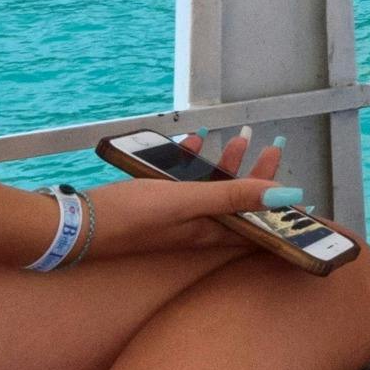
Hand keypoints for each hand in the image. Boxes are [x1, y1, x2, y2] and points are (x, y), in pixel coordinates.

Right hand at [77, 127, 289, 255]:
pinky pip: (180, 183)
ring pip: (209, 189)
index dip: (278, 206)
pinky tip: (192, 141)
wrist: (74, 227)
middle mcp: (194, 228)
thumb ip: (235, 197)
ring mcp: (173, 216)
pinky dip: (190, 162)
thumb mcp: (188, 203)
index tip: (295, 183)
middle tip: (272, 146)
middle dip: (255, 175)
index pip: (256, 223)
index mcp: (209, 232)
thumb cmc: (133, 218)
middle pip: (236, 202)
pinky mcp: (152, 205)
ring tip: (239, 137)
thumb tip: (287, 195)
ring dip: (225, 164)